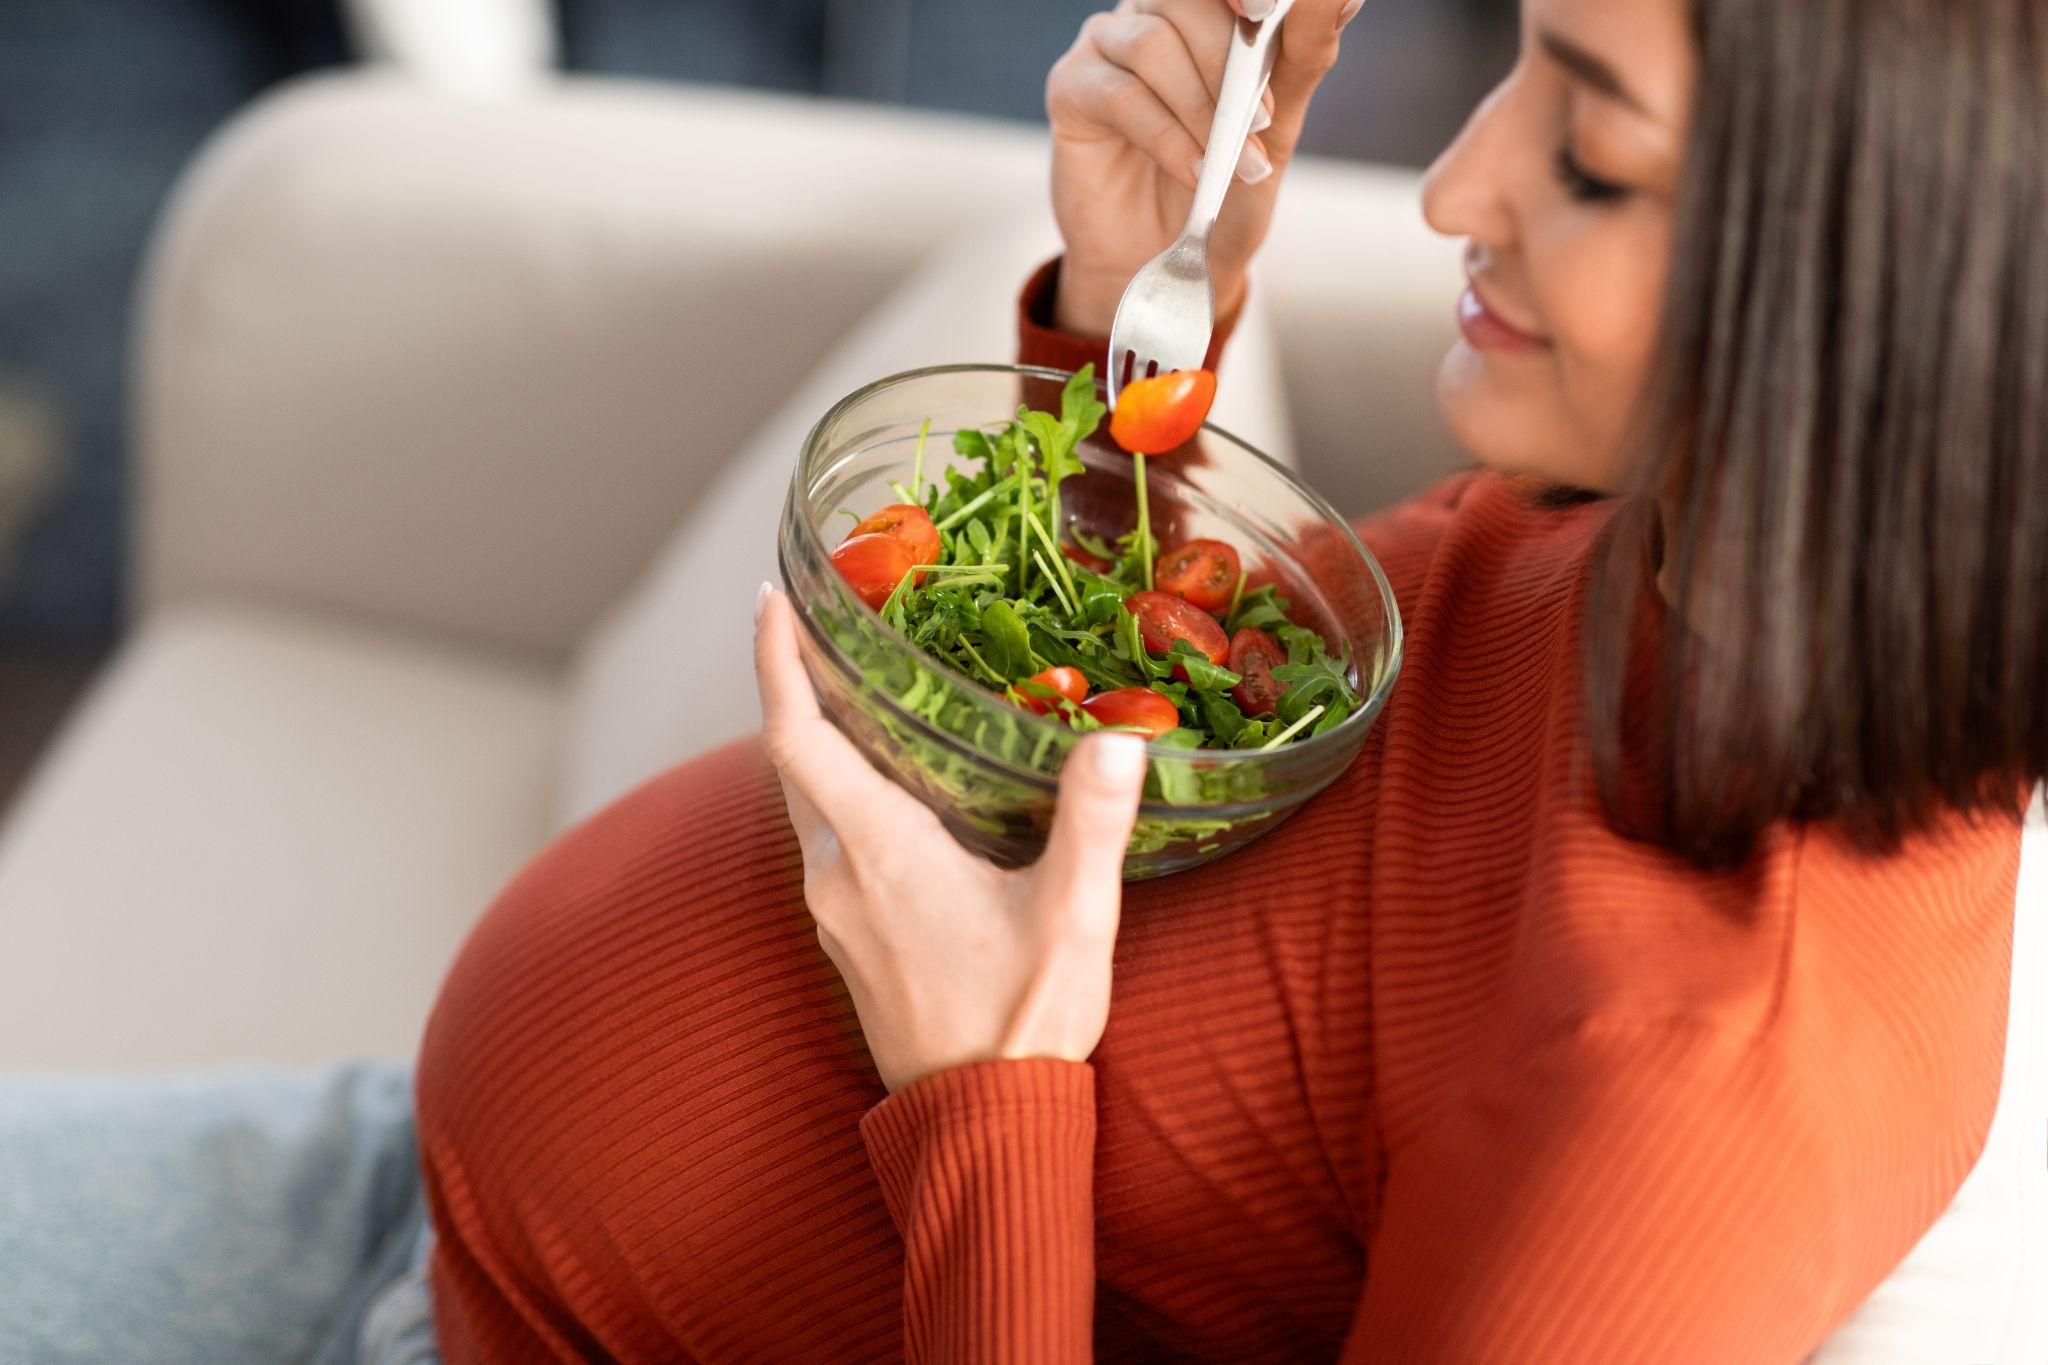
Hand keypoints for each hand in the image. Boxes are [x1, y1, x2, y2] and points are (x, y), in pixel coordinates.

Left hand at [753, 587, 1149, 1093]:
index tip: (773, 600)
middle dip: (800, 684)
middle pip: (795, 759)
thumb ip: (1090, 826)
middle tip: (826, 620)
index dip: (779, 662)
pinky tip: (891, 779)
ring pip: (810, 801)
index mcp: (877, 852)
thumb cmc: (1021, 1024)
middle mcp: (837, 875)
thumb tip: (1117, 740)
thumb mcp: (1072, 920)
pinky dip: (843, 788)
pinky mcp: (850, 937)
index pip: (799, 737)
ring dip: (822, 738)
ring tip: (861, 683)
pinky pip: (830, 839)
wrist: (979, 1122)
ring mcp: (836, 911)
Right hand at [1046, 0, 1365, 336]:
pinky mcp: (1070, 88)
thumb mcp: (1278, 124)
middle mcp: (1150, 14)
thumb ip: (1304, 54)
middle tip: (1259, 123)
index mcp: (1201, 12)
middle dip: (1228, 61)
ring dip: (1201, 109)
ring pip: (1152, 44)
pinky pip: (1122, 96)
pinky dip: (1168, 138)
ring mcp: (1106, 46)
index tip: (1266, 10)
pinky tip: (1194, 173)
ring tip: (1231, 164)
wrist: (1178, 263)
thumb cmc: (1228, 189)